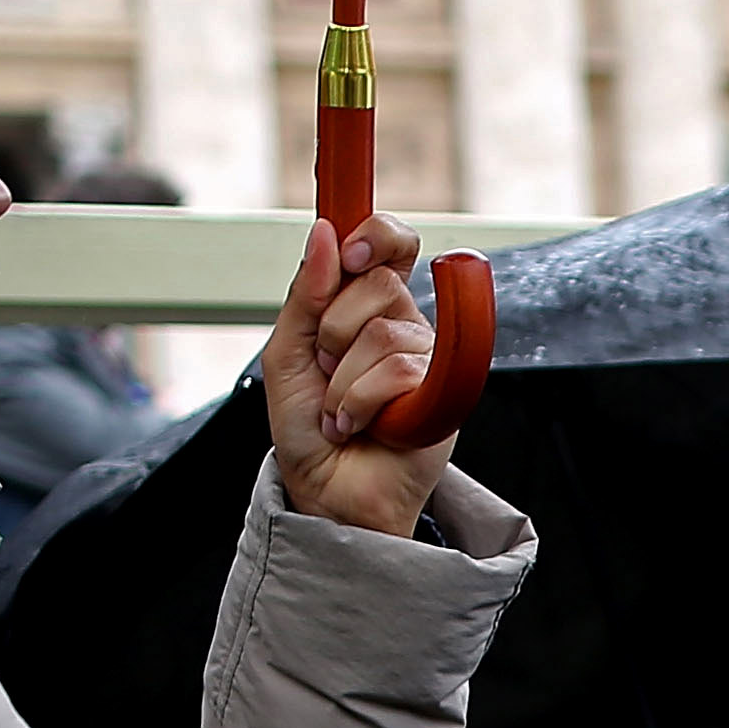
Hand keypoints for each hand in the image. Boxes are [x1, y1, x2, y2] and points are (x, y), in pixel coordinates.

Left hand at [259, 212, 440, 539]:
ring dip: (341, 382)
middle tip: (326, 369)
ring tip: (340, 412)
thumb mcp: (286, 354)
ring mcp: (426, 360)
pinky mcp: (442, 394)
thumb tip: (326, 233)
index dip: (377, 235)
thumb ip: (306, 295)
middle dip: (334, 330)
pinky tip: (360, 425)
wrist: (327, 494)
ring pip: (383, 334)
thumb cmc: (308, 431)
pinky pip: (399, 371)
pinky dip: (360, 403)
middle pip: (379, 283)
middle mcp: (403, 327)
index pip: (391, 245)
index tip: (349, 251)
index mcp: (367, 308)